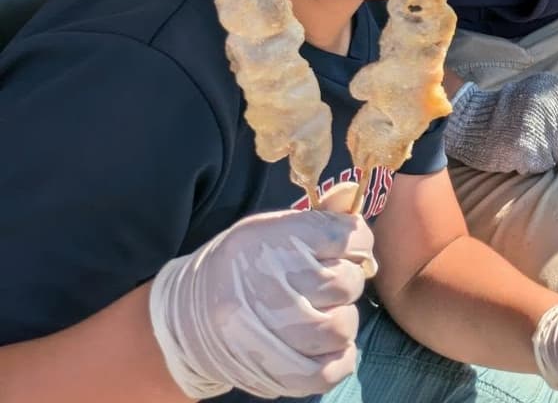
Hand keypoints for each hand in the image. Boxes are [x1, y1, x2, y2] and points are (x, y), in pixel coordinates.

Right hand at [148, 205, 374, 398]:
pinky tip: (331, 345)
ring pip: (342, 327)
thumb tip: (351, 193)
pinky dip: (340, 359)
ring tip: (328, 312)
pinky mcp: (275, 374)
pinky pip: (329, 371)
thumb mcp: (271, 227)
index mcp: (274, 242)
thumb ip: (317, 216)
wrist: (189, 319)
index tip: (350, 246)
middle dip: (349, 279)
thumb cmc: (242, 265)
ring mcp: (272, 334)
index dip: (358, 240)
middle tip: (334, 281)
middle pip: (346, 283)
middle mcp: (272, 287)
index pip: (344, 237)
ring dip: (344, 319)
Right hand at [445, 73, 557, 174]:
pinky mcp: (529, 151)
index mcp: (553, 88)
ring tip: (538, 142)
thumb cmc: (509, 108)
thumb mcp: (541, 91)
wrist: (473, 122)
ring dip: (557, 153)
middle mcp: (549, 105)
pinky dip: (541, 162)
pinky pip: (548, 163)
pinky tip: (526, 151)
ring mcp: (539, 128)